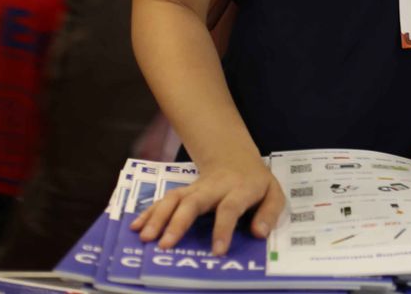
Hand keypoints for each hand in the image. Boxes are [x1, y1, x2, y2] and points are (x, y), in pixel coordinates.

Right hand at [132, 156, 284, 255]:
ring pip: (174, 198)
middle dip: (178, 222)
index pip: (230, 208)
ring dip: (158, 217)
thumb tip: (259, 233)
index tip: (217, 251)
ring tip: (145, 238)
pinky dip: (149, 212)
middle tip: (165, 244)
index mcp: (240, 189)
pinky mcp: (183, 191)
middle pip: (194, 201)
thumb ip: (269, 213)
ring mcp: (195, 188)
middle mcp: (215, 188)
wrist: (236, 159)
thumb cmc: (256, 183)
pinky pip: (164, 200)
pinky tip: (136, 226)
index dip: (224, 228)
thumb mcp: (274, 194)